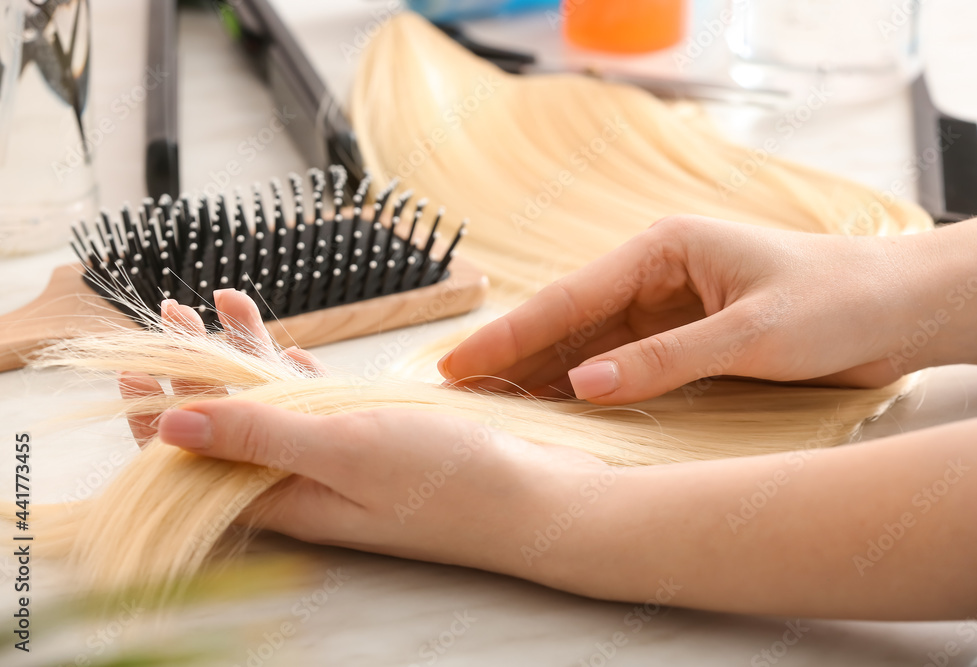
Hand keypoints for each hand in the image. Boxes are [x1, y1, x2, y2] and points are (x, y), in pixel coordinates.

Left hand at [128, 289, 610, 588]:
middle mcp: (304, 482)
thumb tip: (168, 426)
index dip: (153, 413)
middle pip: (227, 425)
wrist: (537, 500)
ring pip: (272, 404)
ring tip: (218, 303)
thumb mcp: (344, 451)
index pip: (194, 459)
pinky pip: (319, 401)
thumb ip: (258, 437)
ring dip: (244, 356)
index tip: (131, 360)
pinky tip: (283, 344)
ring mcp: (341, 460)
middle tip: (168, 314)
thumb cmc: (449, 482)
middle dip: (193, 369)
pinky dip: (296, 367)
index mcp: (283, 496)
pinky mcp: (376, 440)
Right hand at [438, 215, 940, 403]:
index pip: (569, 298)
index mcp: (663, 250)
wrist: (898, 311)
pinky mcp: (686, 339)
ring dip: (544, 373)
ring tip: (492, 404)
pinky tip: (559, 407)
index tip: (456, 363)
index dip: (510, 334)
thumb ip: (665, 360)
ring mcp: (669, 309)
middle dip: (514, 354)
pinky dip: (589, 386)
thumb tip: (584, 387)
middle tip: (456, 391)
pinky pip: (623, 364)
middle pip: (569, 321)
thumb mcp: (750, 333)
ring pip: (590, 346)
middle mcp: (658, 276)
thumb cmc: (836, 302)